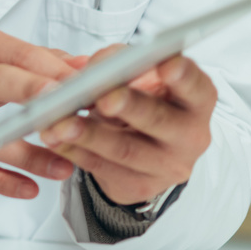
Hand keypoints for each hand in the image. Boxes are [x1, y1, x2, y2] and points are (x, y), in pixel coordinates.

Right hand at [0, 25, 78, 198]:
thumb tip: (82, 65)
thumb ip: (35, 58)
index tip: (86, 87)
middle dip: (35, 97)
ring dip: (29, 155)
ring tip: (62, 166)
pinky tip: (28, 187)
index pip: (18, 54)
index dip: (53, 72)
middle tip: (70, 112)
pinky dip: (1, 182)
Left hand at [39, 48, 215, 205]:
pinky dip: (74, 151)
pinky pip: (102, 167)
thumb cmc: (144, 100)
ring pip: (125, 149)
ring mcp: (166, 166)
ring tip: (60, 122)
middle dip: (130, 106)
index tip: (166, 63)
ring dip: (89, 135)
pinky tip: (54, 138)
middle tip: (104, 97)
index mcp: (196, 101)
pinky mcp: (139, 186)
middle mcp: (189, 136)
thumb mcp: (140, 77)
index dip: (183, 75)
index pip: (197, 87)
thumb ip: (122, 64)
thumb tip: (92, 69)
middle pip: (159, 120)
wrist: (145, 150)